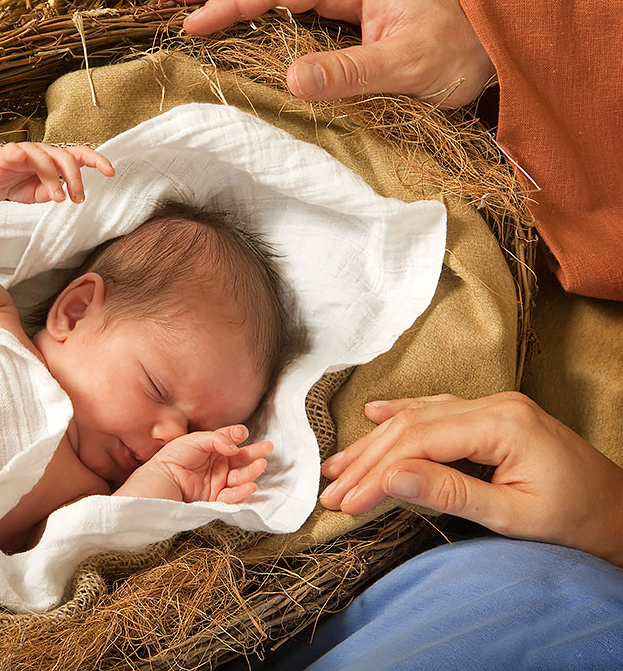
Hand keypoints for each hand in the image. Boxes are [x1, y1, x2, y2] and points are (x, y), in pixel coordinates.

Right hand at [0, 142, 113, 204]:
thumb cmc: (16, 185)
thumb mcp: (37, 195)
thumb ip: (50, 193)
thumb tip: (60, 194)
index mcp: (55, 160)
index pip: (80, 156)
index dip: (96, 161)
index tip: (110, 172)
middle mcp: (44, 152)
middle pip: (66, 158)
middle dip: (75, 179)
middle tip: (78, 199)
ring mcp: (26, 150)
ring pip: (45, 159)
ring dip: (53, 179)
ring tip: (58, 198)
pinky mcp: (6, 153)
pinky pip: (15, 151)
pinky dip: (19, 153)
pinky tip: (20, 158)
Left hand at [118, 425, 272, 502]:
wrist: (160, 481)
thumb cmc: (173, 457)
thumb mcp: (193, 440)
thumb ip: (216, 439)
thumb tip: (236, 446)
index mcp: (212, 449)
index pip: (230, 441)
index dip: (238, 436)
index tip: (244, 433)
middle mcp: (217, 465)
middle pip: (241, 459)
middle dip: (255, 453)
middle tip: (268, 448)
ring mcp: (218, 482)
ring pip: (240, 477)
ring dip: (251, 471)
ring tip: (260, 465)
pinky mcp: (215, 498)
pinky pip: (232, 495)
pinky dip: (242, 491)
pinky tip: (250, 485)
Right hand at [152, 0, 494, 107]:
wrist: (499, 47)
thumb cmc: (462, 51)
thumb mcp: (409, 65)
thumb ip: (351, 70)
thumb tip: (291, 77)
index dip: (231, 2)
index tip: (191, 22)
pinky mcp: (346, 12)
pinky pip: (289, 2)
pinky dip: (254, 5)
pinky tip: (233, 11)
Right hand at [320, 392, 622, 566]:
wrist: (622, 513)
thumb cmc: (577, 521)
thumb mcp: (514, 516)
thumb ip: (450, 492)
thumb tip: (390, 476)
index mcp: (503, 425)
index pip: (419, 444)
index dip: (377, 473)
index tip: (347, 502)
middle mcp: (495, 405)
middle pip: (412, 427)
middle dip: (367, 461)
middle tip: (331, 491)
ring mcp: (495, 406)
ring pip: (419, 417)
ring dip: (376, 443)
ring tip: (337, 466)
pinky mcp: (494, 416)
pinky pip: (437, 409)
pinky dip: (403, 415)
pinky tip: (376, 415)